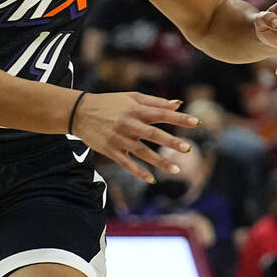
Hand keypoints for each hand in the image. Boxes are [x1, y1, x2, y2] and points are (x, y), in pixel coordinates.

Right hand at [73, 92, 197, 183]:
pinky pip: (126, 163)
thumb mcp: (131, 97)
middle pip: (153, 134)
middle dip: (171, 142)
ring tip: (176, 170)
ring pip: (142, 152)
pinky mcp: (110, 150)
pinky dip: (139, 172)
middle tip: (188, 149)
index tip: (196, 122)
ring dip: (159, 161)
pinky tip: (152, 179)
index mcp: (136, 110)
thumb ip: (155, 102)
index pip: (161, 114)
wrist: (79, 112)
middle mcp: (129, 124)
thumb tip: (178, 104)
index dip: (179, 118)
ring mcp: (119, 139)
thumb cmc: (110, 103)